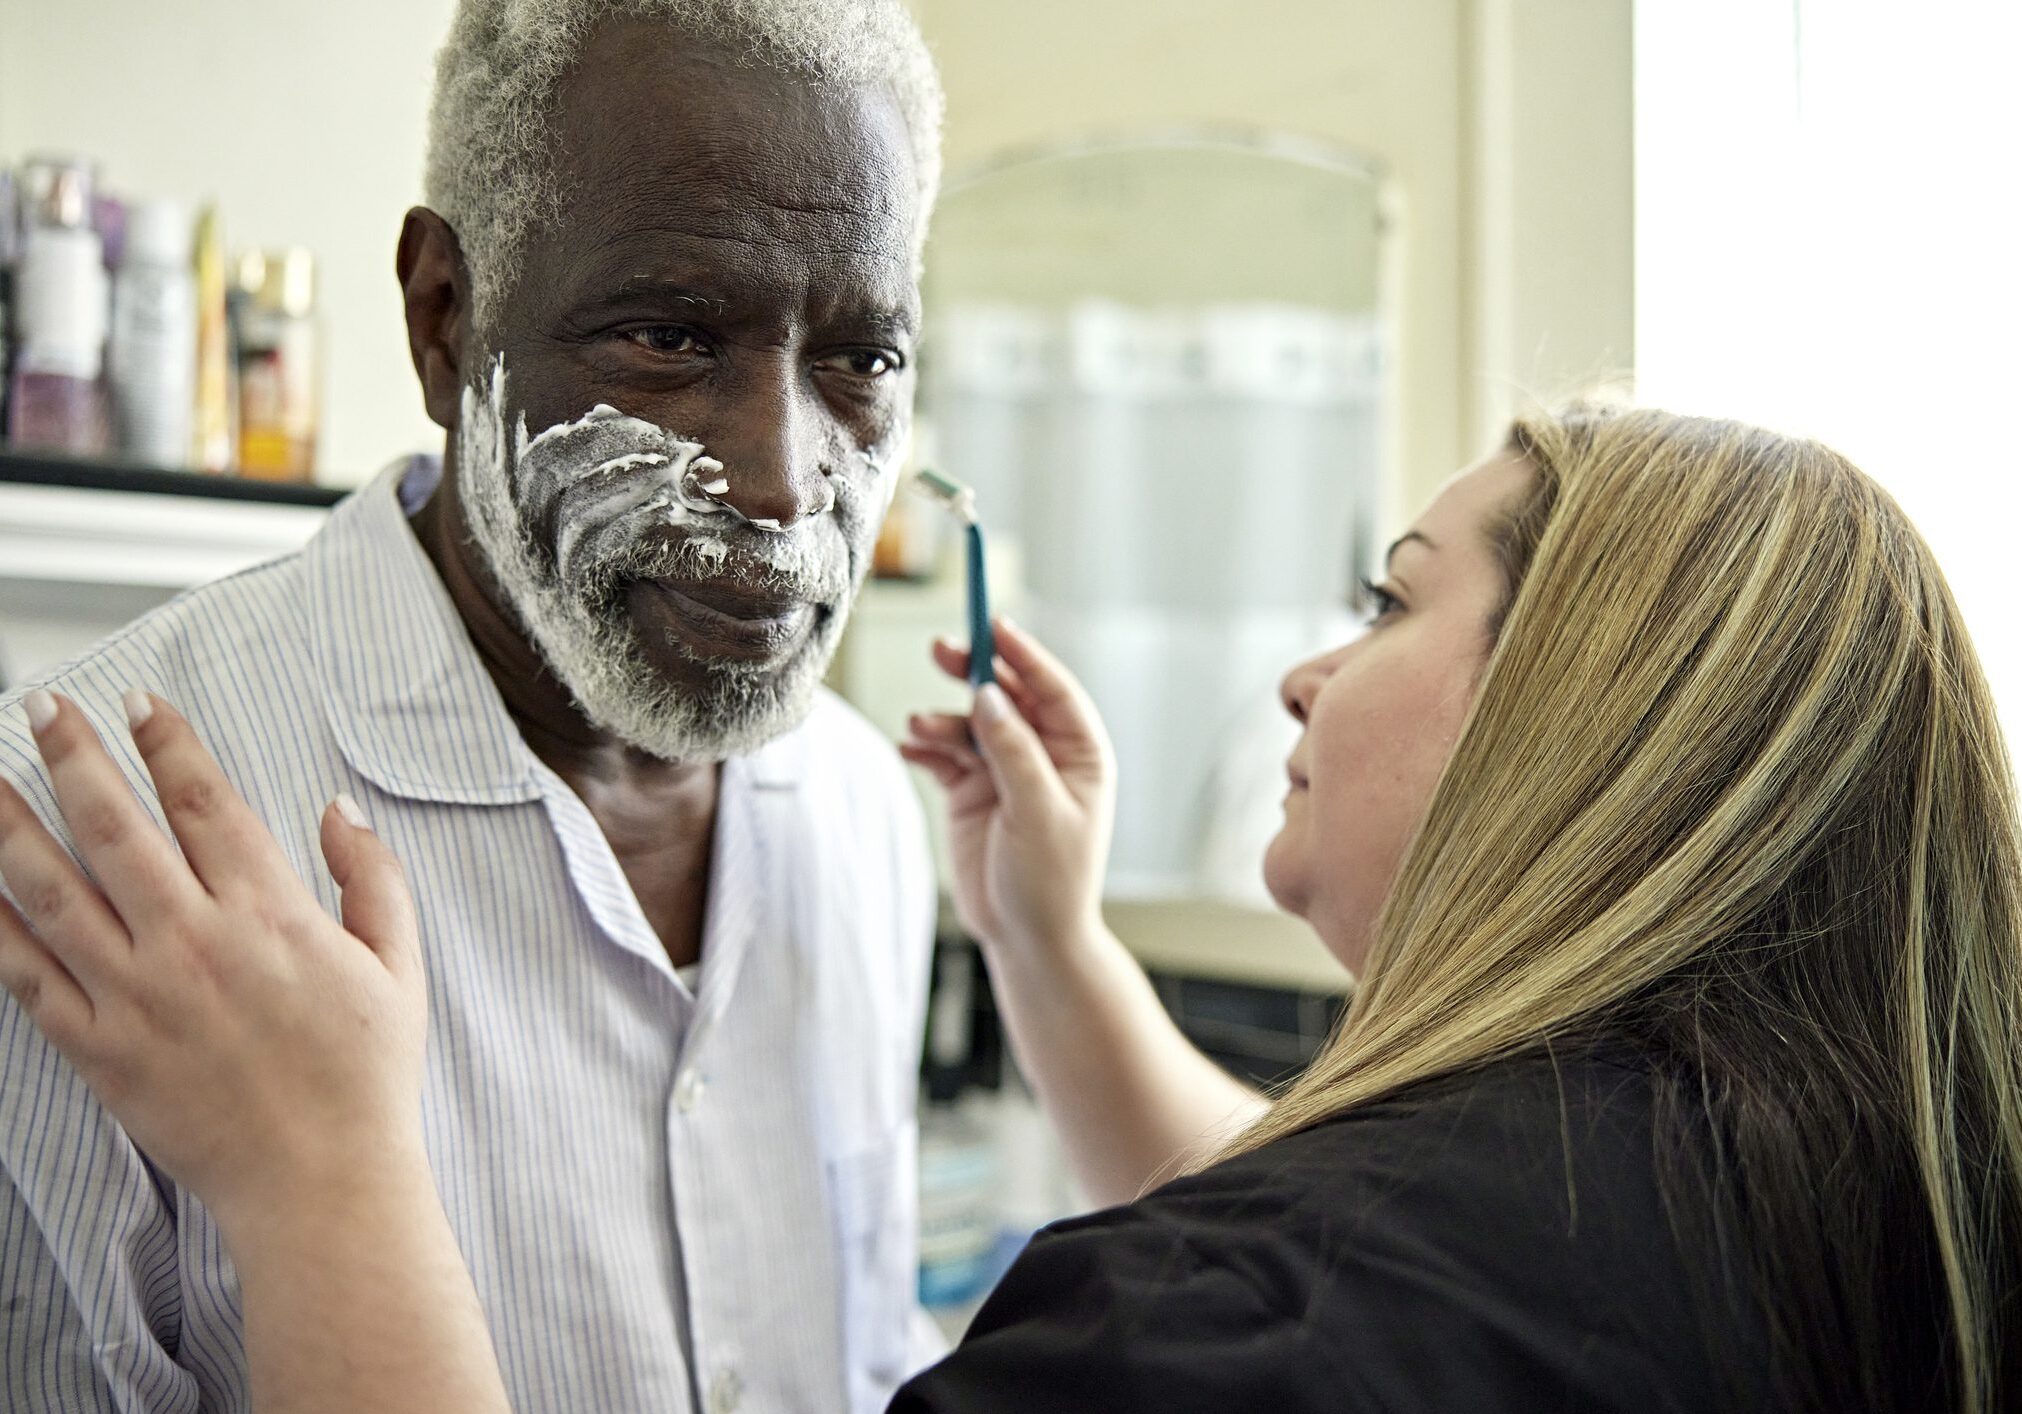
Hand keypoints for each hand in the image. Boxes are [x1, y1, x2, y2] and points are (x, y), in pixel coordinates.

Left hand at [0, 689, 428, 1235]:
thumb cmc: (364, 1075)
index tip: (141, 705)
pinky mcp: (101, 1049)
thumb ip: (371, 878)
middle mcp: (193, 943)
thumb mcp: (397, 964)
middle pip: (115, 826)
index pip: (205, 802)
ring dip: (13, 826)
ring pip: (54, 890)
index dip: (168, 743)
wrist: (321, 1180)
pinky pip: (30, 978)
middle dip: (74, 756)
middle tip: (44, 709)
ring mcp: (138, 996)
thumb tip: (338, 811)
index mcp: (269, 914)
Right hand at [900, 620, 1114, 952]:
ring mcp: (1004, 771)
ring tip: (920, 727)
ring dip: (943, 719)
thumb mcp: (1038, 813)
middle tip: (942, 649)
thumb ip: (1014, 751)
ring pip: (970, 723)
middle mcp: (1042, 755)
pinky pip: (944, 754)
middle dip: (975, 671)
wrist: (1027, 939)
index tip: (993, 624)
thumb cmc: (1051, 881)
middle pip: (1007, 695)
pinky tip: (910, 748)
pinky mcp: (972, 792)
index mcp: (1078, 754)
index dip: (1023, 655)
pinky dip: (926, 747)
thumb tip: (990, 694)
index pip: (1052, 689)